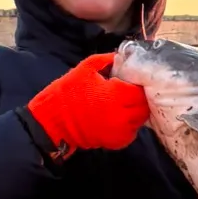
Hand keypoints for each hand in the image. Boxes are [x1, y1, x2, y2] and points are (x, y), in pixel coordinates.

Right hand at [26, 53, 149, 153]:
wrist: (53, 121)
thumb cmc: (68, 92)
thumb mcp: (86, 68)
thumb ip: (107, 60)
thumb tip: (122, 56)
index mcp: (116, 94)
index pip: (141, 90)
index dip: (138, 84)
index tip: (132, 81)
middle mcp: (122, 114)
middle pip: (144, 106)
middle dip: (139, 98)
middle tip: (130, 93)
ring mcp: (120, 130)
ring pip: (140, 120)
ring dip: (136, 112)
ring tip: (124, 105)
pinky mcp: (116, 142)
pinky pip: (132, 133)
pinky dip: (129, 126)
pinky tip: (118, 117)